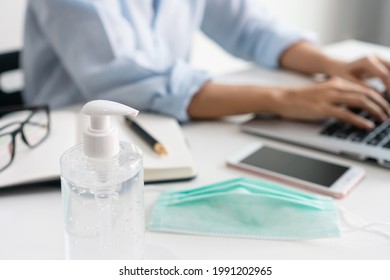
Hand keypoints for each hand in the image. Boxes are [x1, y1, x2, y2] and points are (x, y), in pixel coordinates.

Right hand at [274, 77, 389, 129]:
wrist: (284, 98)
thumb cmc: (302, 99)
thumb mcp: (324, 92)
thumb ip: (339, 96)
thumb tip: (354, 106)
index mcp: (338, 82)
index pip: (365, 88)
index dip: (380, 98)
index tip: (387, 106)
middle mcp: (336, 87)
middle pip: (367, 94)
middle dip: (382, 105)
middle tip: (389, 114)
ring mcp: (329, 97)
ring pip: (360, 101)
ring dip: (375, 111)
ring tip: (383, 120)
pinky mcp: (323, 108)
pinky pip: (346, 113)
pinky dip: (359, 120)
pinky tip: (367, 125)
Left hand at [328, 55, 389, 92]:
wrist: (338, 67)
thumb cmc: (340, 76)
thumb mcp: (349, 83)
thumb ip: (363, 88)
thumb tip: (379, 95)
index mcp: (367, 61)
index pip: (384, 74)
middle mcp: (376, 57)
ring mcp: (380, 59)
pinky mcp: (383, 64)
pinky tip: (389, 95)